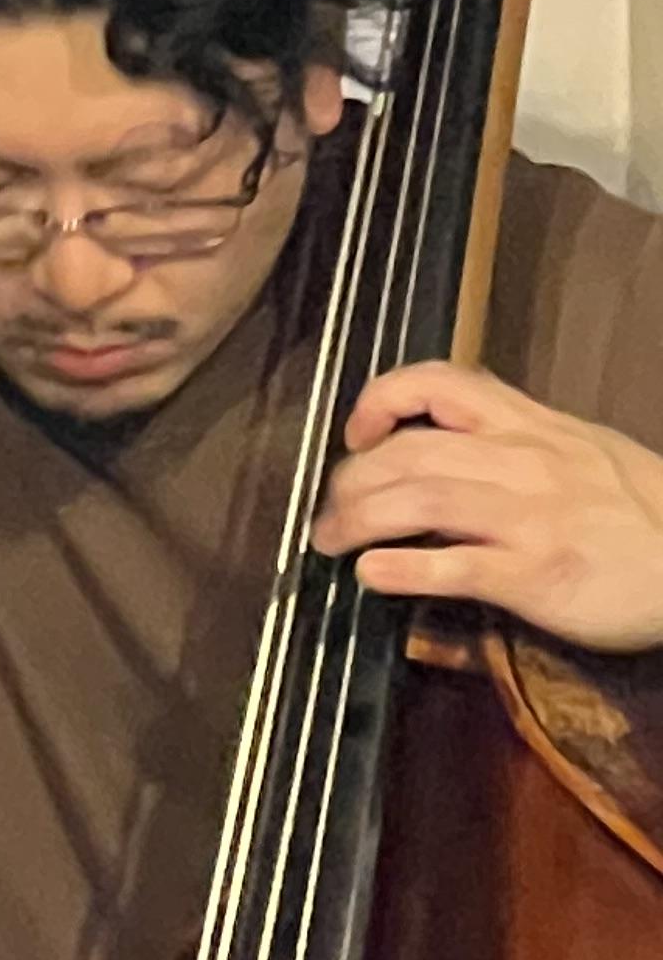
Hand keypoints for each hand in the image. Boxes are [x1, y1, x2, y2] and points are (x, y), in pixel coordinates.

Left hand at [312, 361, 662, 651]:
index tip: (357, 433)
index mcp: (532, 426)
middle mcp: (524, 461)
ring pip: (417, 500)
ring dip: (356, 522)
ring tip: (332, 544)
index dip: (381, 399)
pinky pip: (453, 565)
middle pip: (407, 453)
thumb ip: (516, 446)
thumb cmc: (642, 513)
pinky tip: (371, 576)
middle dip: (349, 483)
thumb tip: (446, 456)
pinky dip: (399, 569)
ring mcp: (530, 516)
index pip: (439, 383)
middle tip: (328, 515)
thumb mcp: (583, 453)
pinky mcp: (537, 574)